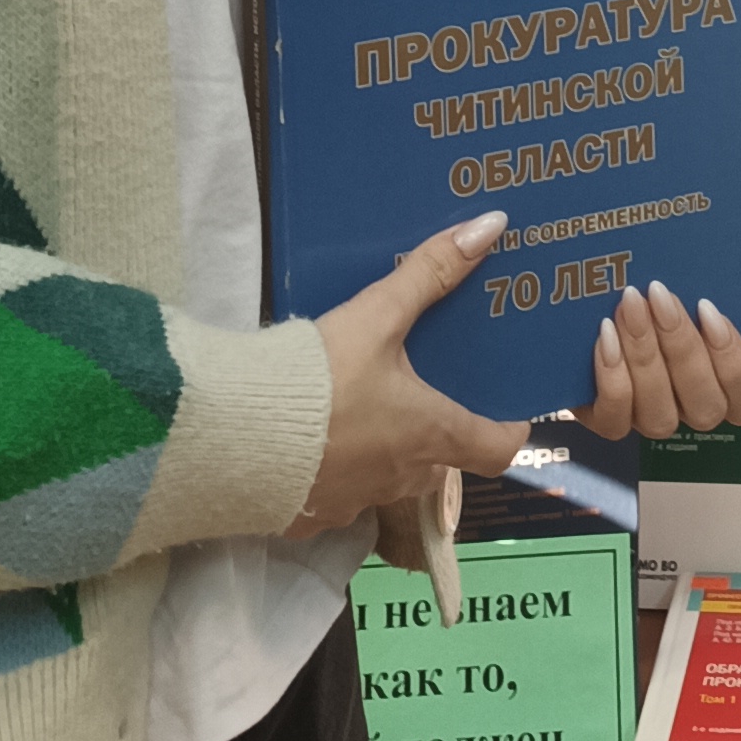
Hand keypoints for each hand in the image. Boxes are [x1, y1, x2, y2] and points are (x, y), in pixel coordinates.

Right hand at [303, 215, 528, 524]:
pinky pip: (340, 489)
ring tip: (371, 397)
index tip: (505, 402)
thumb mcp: (375, 318)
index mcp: (431, 435)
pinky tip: (317, 429)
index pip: (498, 449)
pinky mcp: (309, 514)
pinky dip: (339, 462)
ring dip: (389, 443)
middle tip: (430, 381)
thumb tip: (490, 226)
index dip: (508, 425)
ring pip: (391, 474)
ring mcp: (355, 501)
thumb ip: (430, 273)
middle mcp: (402, 477)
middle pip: (443, 459)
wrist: (232, 439)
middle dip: (440, 425)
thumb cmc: (318, 381)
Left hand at [575, 279, 740, 441]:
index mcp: (724, 383)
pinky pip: (614, 419)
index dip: (733, 363)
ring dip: (645, 357)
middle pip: (704, 405)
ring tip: (629, 306)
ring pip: (659, 414)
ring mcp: (649, 417)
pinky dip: (612, 378)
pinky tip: (606, 336)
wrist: (600, 287)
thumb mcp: (707, 284)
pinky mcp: (607, 418)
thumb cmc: (667, 288)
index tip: (710, 311)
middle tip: (660, 295)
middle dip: (682, 348)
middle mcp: (690, 407)